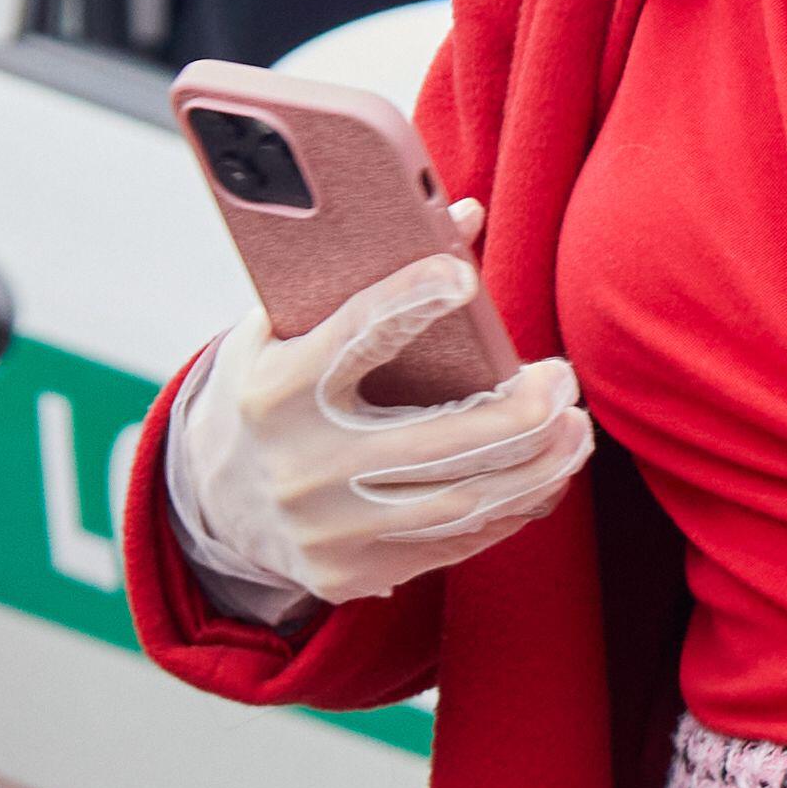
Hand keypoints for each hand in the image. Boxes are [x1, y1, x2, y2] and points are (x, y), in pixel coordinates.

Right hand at [168, 245, 589, 615]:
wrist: (211, 501)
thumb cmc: (270, 392)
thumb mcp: (282, 328)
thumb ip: (364, 274)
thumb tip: (468, 215)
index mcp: (274, 391)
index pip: (348, 337)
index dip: (406, 302)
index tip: (461, 276)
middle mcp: (299, 465)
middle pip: (436, 441)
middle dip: (519, 412)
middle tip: (563, 380)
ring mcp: (326, 528)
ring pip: (459, 501)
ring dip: (535, 466)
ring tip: (575, 430)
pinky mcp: (349, 572)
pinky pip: (451, 544)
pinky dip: (509, 509)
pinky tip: (543, 477)